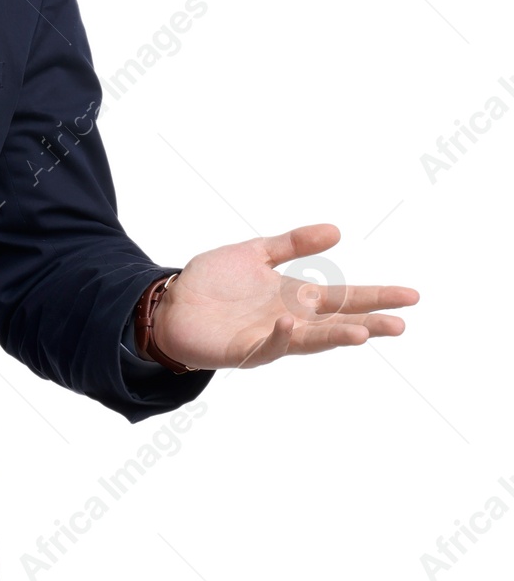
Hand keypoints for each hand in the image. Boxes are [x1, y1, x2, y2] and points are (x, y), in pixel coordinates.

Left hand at [150, 223, 416, 370]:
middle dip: (367, 323)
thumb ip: (292, 243)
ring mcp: (269, 337)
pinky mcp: (244, 350)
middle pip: (336, 323)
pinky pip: (267, 346)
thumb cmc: (214, 283)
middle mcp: (290, 319)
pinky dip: (281, 336)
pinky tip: (290, 322)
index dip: (376, 297)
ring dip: (334, 337)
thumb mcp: (255, 253)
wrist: (170, 304)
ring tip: (362, 333)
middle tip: (400, 324)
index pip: (345, 297)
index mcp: (297, 297)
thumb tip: (336, 230)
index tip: (411, 295)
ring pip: (309, 340)